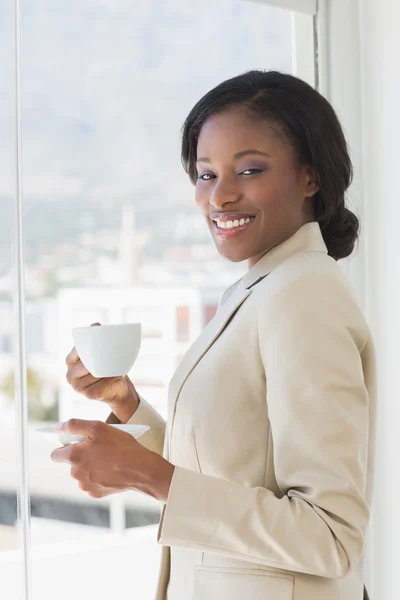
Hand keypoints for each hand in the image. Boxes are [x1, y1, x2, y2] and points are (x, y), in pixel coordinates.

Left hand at [51, 419, 174, 501]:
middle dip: (81, 456)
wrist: (141, 469)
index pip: (55, 454)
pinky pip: (91, 483)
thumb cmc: (121, 445)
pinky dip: (98, 477)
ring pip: (81, 473)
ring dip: (90, 467)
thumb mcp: (98, 427)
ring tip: (107, 460)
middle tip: (99, 449)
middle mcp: (76, 473)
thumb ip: (74, 425)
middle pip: (71, 463)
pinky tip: (110, 470)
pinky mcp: (95, 493)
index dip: (63, 447)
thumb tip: (58, 428)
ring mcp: (85, 485)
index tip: (75, 444)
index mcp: (74, 456)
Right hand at [65, 323, 138, 422]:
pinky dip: (110, 380)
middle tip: (111, 354)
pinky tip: (117, 376)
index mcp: (70, 360)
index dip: (89, 347)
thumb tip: (95, 325)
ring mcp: (77, 386)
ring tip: (117, 365)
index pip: (77, 350)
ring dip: (107, 370)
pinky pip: (100, 385)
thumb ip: (96, 338)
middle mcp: (70, 374)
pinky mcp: (87, 394)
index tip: (101, 344)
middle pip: (85, 364)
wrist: (116, 387)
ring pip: (93, 374)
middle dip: (99, 359)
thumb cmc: (107, 366)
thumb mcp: (101, 352)